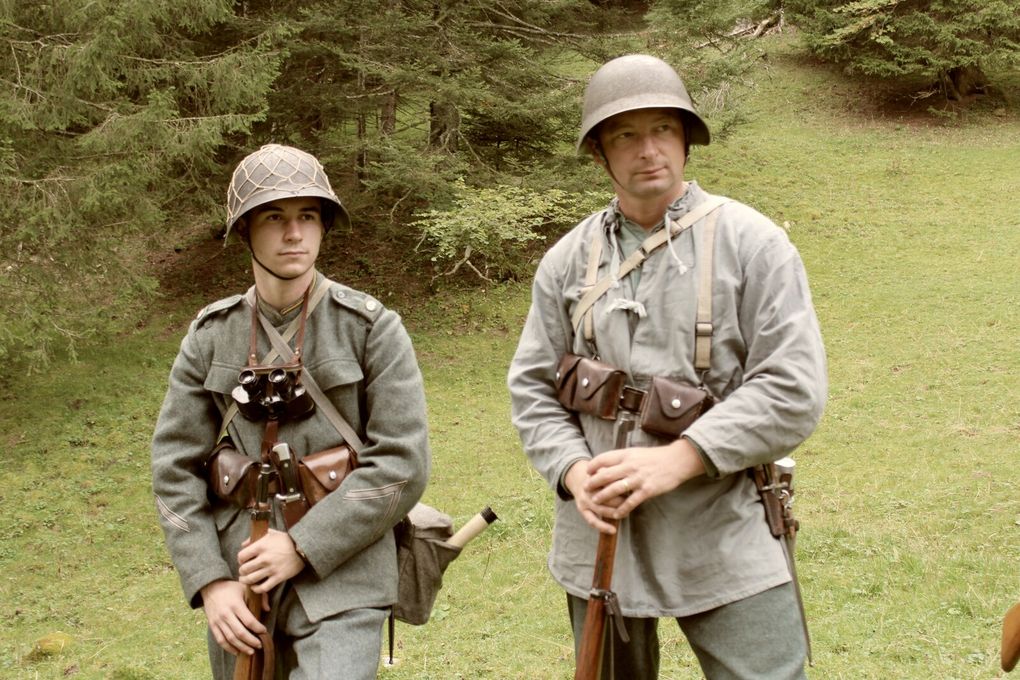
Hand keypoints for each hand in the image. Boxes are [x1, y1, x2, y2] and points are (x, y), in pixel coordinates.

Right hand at [200, 579, 266, 656]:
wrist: (211, 587)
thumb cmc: (232, 588)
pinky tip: (237, 652)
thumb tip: (267, 610)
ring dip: (241, 647)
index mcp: (236, 604)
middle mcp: (226, 614)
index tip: (264, 631)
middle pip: (240, 633)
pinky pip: (220, 640)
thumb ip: (260, 597)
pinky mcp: (212, 626)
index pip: (249, 621)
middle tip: (260, 645)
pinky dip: (229, 648)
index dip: (258, 628)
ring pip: (230, 639)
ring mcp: (218, 621)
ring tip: (251, 651)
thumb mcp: (246, 587)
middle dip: (251, 641)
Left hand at [238, 529, 304, 593]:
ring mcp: (271, 569)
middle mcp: (264, 558)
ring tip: (245, 580)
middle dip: (242, 571)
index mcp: (261, 546)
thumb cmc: (286, 540)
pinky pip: (263, 588)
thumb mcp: (271, 533)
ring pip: (251, 580)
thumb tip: (243, 544)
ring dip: (245, 581)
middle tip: (244, 571)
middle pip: (244, 569)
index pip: (241, 556)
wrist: (303, 548)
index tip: (243, 561)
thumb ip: (256, 537)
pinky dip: (256, 589)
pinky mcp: (278, 577)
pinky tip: (255, 586)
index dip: (240, 559)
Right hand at [564, 460, 627, 534]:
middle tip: (631, 502)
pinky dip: (602, 527)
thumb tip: (635, 485)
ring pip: (601, 509)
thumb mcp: (607, 469)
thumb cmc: (600, 475)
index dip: (624, 487)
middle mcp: (589, 488)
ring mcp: (585, 499)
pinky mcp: (582, 509)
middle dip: (621, 501)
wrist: (579, 477)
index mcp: (596, 476)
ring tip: (626, 513)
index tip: (634, 490)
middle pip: (607, 496)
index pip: (612, 483)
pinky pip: (592, 520)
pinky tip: (613, 530)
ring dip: (615, 513)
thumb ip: (618, 474)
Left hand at [585, 438, 705, 522]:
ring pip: (615, 489)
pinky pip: (631, 501)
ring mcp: (638, 478)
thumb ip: (623, 459)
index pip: (603, 459)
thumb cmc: (656, 457)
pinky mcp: (647, 490)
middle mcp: (630, 466)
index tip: (587, 472)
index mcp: (627, 455)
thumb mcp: (636, 453)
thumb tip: (608, 464)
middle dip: (593, 483)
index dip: (593, 466)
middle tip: (585, 488)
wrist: (676, 461)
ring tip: (595, 501)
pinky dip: (622, 509)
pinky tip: (616, 514)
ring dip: (603, 496)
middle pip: (605, 475)